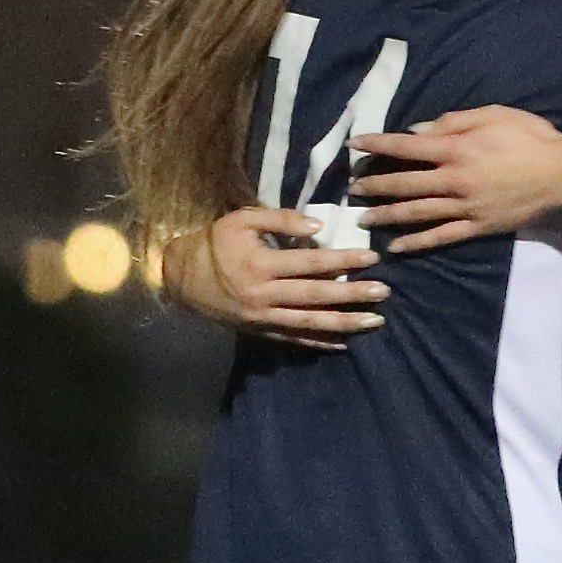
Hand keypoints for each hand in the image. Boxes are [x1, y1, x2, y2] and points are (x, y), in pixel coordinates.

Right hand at [169, 208, 387, 351]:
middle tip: (384, 292)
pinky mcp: (260, 331)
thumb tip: (319, 227)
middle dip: (353, 294)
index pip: (311, 262)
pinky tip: (345, 343)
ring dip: (345, 323)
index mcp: (259, 263)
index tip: (373, 257)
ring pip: (309, 322)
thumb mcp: (240, 220)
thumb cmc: (213, 243)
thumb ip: (279, 219)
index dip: (344, 260)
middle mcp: (263, 294)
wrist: (177, 277)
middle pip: (316, 295)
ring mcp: (262, 317)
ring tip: (375, 320)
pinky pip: (294, 339)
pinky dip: (320, 342)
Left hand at [351, 105, 561, 250]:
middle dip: (374, 185)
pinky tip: (396, 247)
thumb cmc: (531, 137)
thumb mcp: (492, 115)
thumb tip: (418, 132)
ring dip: (386, 215)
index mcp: (456, 150)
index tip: (354, 146)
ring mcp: (465, 207)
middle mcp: (454, 180)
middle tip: (352, 188)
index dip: (377, 145)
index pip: (405, 147)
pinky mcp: (478, 226)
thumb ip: (453, 122)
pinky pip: (442, 237)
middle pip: (404, 184)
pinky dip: (417, 243)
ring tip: (363, 218)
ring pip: (416, 213)